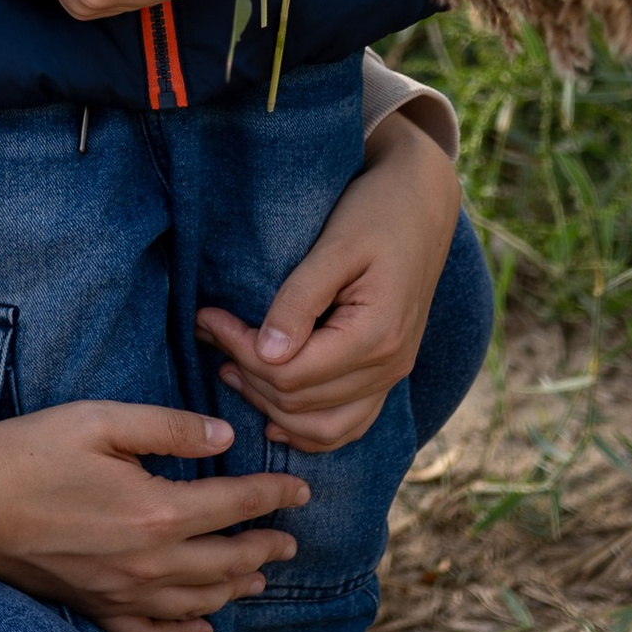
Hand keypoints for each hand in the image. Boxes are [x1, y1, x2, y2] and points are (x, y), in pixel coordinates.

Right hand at [0, 401, 310, 631]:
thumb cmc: (31, 452)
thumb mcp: (100, 421)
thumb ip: (167, 428)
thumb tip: (223, 438)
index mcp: (156, 509)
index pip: (233, 504)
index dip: (271, 495)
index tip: (300, 491)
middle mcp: (149, 562)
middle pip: (226, 560)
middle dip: (265, 547)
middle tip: (290, 539)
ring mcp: (122, 593)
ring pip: (199, 600)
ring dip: (236, 587)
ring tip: (260, 576)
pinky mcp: (95, 607)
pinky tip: (203, 627)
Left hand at [195, 111, 461, 450]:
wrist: (423, 202)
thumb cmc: (378, 212)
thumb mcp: (335, 246)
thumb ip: (299, 301)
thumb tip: (265, 353)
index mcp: (376, 336)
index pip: (291, 373)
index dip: (240, 350)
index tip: (208, 317)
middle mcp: (389, 366)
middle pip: (300, 402)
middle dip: (246, 373)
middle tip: (208, 333)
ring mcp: (392, 374)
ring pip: (324, 428)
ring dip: (271, 406)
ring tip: (230, 369)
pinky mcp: (388, 371)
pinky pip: (350, 423)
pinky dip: (310, 429)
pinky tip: (275, 416)